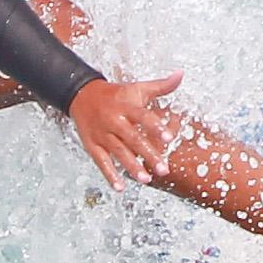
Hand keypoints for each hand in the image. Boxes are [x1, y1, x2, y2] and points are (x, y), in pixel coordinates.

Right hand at [67, 73, 184, 186]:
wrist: (81, 95)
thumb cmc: (115, 94)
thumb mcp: (136, 88)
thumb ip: (160, 86)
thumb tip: (181, 75)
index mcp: (126, 106)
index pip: (142, 117)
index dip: (156, 127)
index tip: (169, 138)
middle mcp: (114, 120)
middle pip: (133, 139)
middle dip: (148, 154)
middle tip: (163, 169)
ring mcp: (102, 134)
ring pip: (118, 152)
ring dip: (132, 167)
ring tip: (146, 180)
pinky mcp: (92, 145)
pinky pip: (101, 161)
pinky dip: (109, 175)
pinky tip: (119, 187)